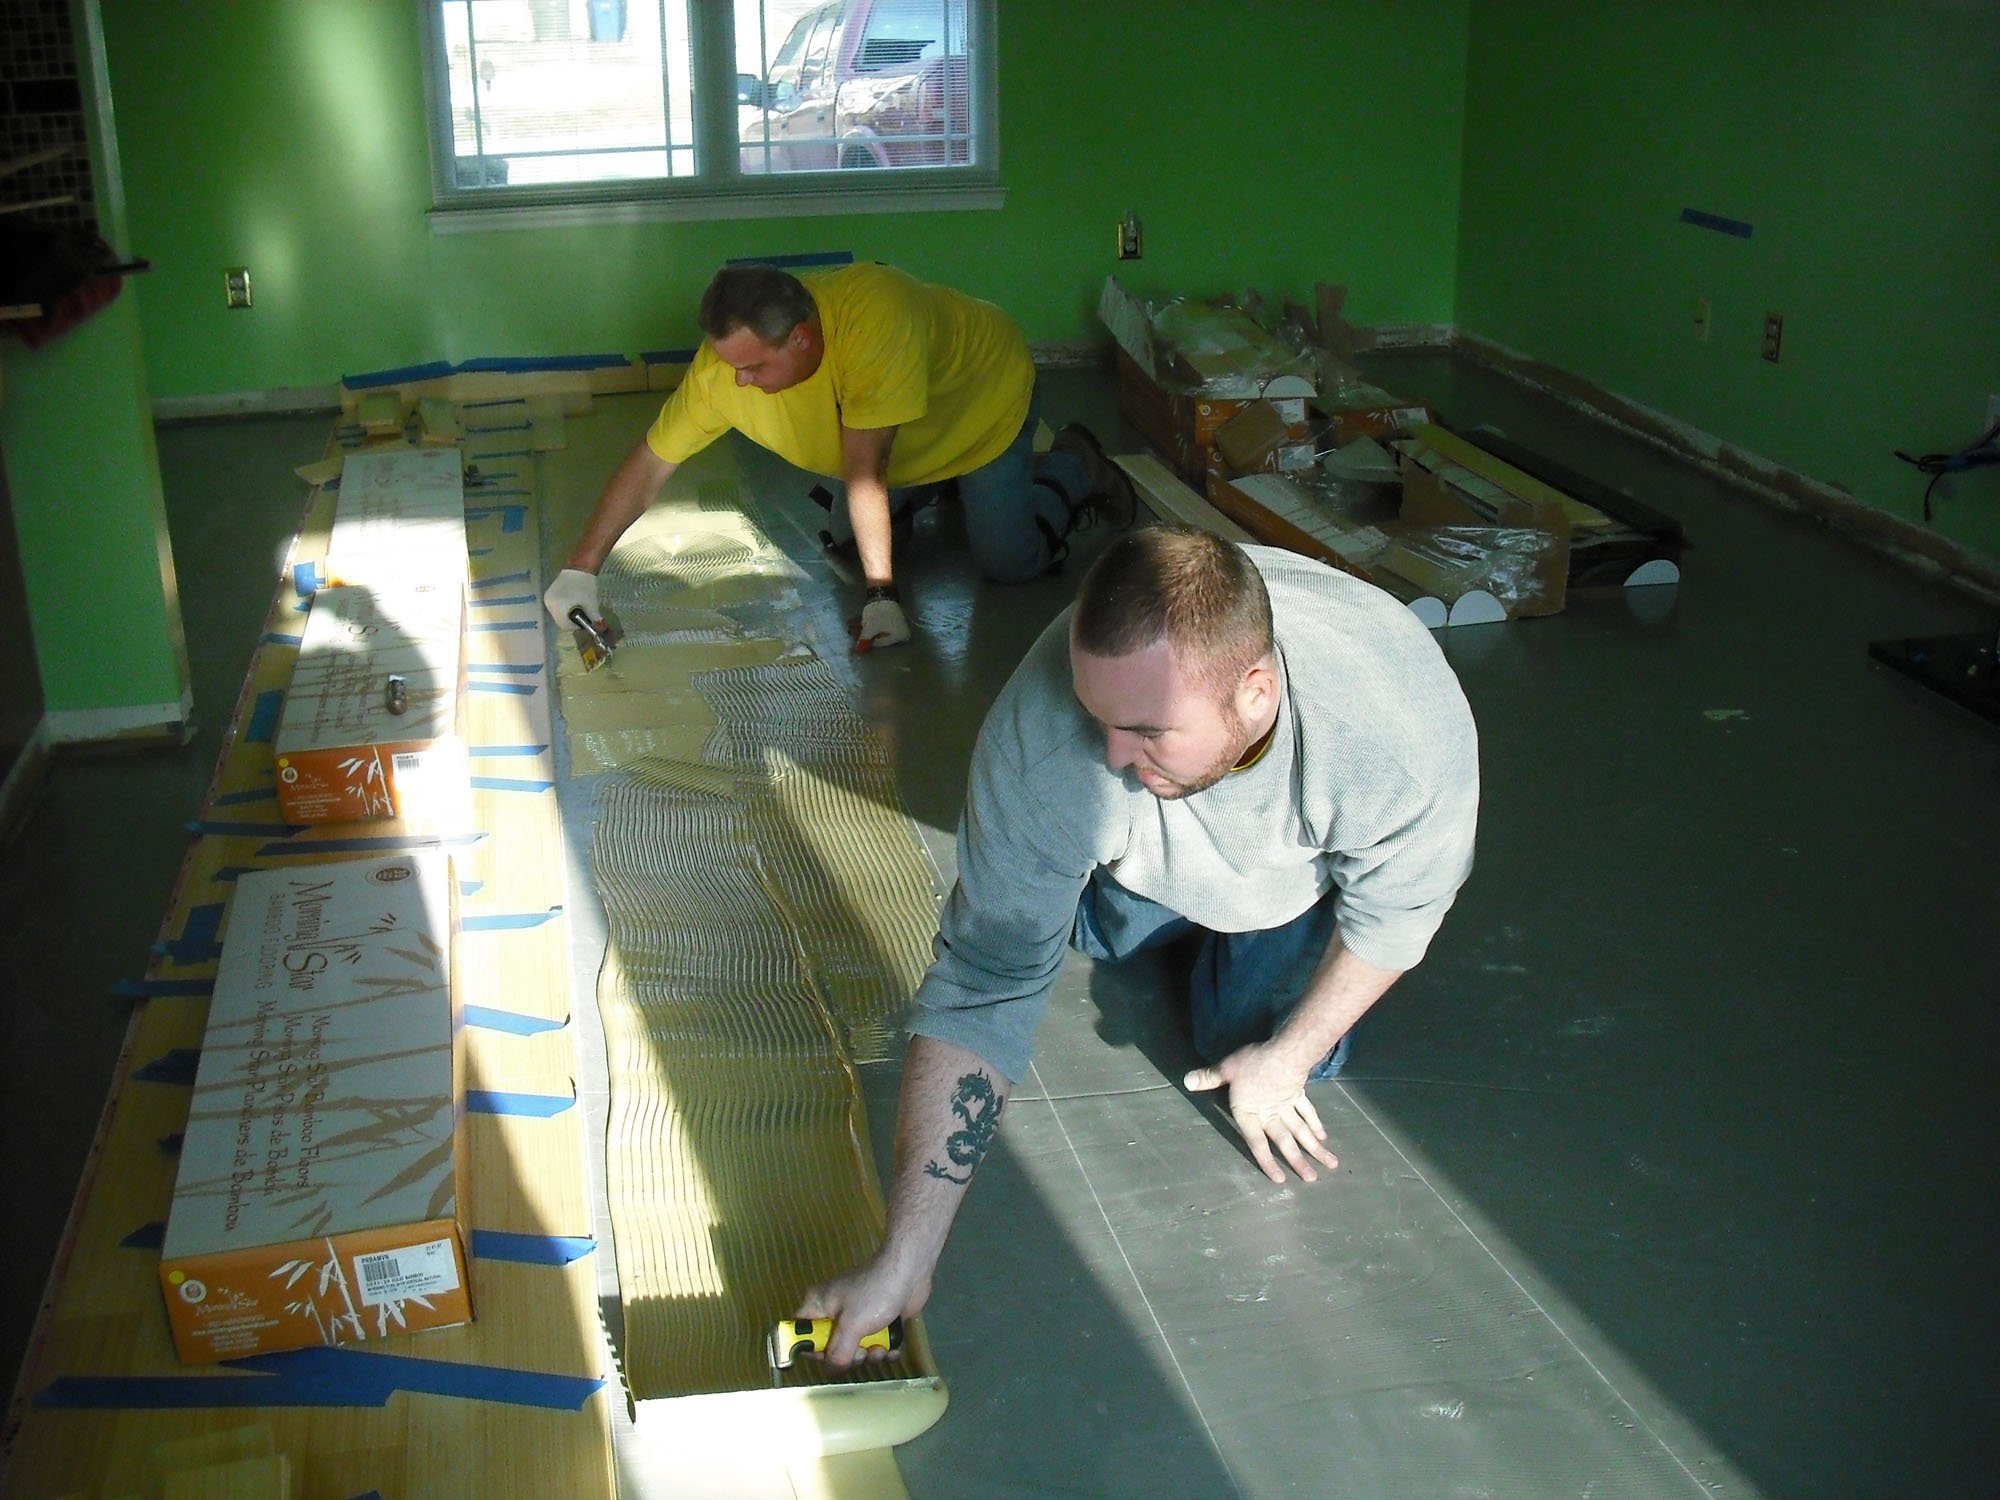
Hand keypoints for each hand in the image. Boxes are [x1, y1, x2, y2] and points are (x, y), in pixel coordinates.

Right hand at [543, 567, 600, 627]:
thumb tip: (601, 629)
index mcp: (559, 608)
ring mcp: (548, 599)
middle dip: (571, 620)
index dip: (576, 625)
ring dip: (566, 614)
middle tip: (581, 614)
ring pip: (557, 614)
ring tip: (576, 607)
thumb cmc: (586, 587)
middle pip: (560, 621)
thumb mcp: (592, 605)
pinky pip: (554, 607)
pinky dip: (562, 608)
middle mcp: (550, 605)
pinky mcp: (547, 595)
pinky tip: (570, 602)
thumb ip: (595, 619)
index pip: (565, 625)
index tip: (583, 621)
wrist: (578, 569)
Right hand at [797, 1255, 930, 1368]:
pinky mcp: (877, 1321)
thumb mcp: (850, 1325)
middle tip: (861, 1351)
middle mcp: (834, 1312)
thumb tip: (833, 1368)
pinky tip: (892, 1349)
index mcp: (818, 1305)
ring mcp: (857, 1317)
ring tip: (881, 1348)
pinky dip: (884, 1350)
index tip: (830, 1357)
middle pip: (831, 1348)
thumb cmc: (874, 1293)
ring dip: (869, 1355)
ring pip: (855, 1349)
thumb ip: (837, 1353)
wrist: (910, 1271)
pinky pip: (874, 1345)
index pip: (802, 1333)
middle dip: (849, 1356)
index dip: (812, 1349)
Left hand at [851, 595, 910, 652]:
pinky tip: (856, 621)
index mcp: (899, 636)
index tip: (856, 641)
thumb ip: (864, 640)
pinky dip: (869, 621)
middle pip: (878, 635)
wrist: (882, 592)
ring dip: (863, 627)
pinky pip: (879, 621)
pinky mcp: (890, 614)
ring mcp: (896, 622)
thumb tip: (858, 649)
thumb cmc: (878, 613)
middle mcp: (900, 630)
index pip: (881, 643)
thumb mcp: (870, 628)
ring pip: (877, 627)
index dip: (867, 642)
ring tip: (851, 625)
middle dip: (864, 633)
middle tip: (851, 632)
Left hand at [1185, 1042, 1340, 1184]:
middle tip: (1311, 1180)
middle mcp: (1271, 1114)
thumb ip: (1208, 1078)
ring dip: (1315, 1148)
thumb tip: (1187, 1081)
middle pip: (1285, 1141)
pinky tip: (1323, 1137)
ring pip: (1302, 1131)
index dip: (1267, 1162)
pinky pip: (1308, 1112)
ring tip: (1330, 1164)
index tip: (1279, 1179)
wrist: (1285, 1053)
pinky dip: (1315, 1124)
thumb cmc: (1253, 1063)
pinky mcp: (1298, 1094)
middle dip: (1298, 1161)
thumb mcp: (1226, 1069)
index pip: (1256, 1143)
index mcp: (1251, 1113)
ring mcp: (1287, 1105)